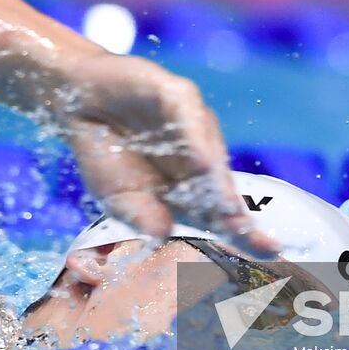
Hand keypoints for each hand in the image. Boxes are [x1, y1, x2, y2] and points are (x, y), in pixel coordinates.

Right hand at [54, 52, 279, 255]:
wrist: (77, 100)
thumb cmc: (105, 152)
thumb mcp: (118, 196)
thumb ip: (140, 215)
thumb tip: (161, 235)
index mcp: (189, 187)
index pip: (221, 215)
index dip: (246, 235)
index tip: (270, 254)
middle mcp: (199, 156)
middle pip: (223, 188)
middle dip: (237, 215)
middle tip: (255, 239)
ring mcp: (191, 125)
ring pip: (211, 153)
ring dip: (220, 183)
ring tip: (231, 212)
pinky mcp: (176, 95)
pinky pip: (189, 117)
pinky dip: (195, 139)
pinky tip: (200, 162)